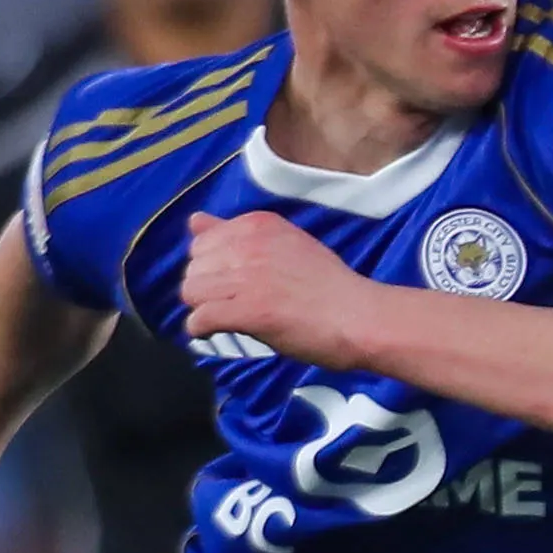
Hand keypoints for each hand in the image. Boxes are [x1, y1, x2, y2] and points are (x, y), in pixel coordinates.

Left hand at [177, 210, 375, 363]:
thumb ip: (236, 232)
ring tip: (229, 319)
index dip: (214, 267)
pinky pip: (200, 319)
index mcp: (257, 225)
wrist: (361, 318)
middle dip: (206, 290)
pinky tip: (218, 333)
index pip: (202, 242)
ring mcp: (247, 278)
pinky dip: (202, 330)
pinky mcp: (249, 310)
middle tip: (234, 305)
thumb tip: (194, 219)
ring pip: (191, 293)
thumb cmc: (329, 285)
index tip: (236, 283)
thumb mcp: (284, 244)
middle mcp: (248, 245)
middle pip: (193, 269)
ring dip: (204, 310)